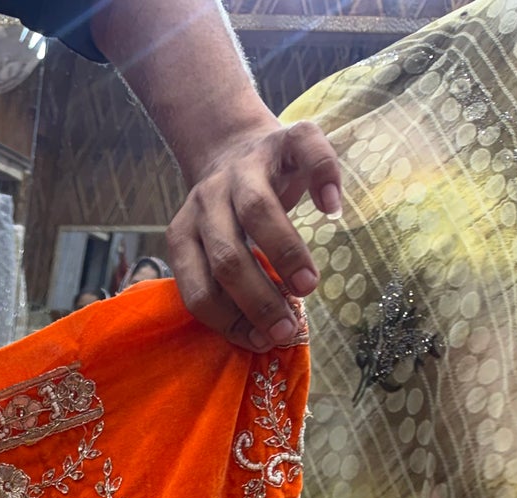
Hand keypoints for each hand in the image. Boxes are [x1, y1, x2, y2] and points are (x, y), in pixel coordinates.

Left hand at [166, 115, 341, 351]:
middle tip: (287, 327)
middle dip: (257, 299)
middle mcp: (208, 198)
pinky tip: (331, 208)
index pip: (199, 288)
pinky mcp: (283, 137)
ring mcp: (244, 166)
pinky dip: (323, 178)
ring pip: (256, 210)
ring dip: (284, 254)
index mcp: (184, 233)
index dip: (228, 321)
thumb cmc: (230, 216)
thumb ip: (228, 287)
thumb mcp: (215, 249)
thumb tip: (263, 336)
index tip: (261, 341)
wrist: (232, 145)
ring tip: (308, 287)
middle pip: (227, 256)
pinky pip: (306, 152)